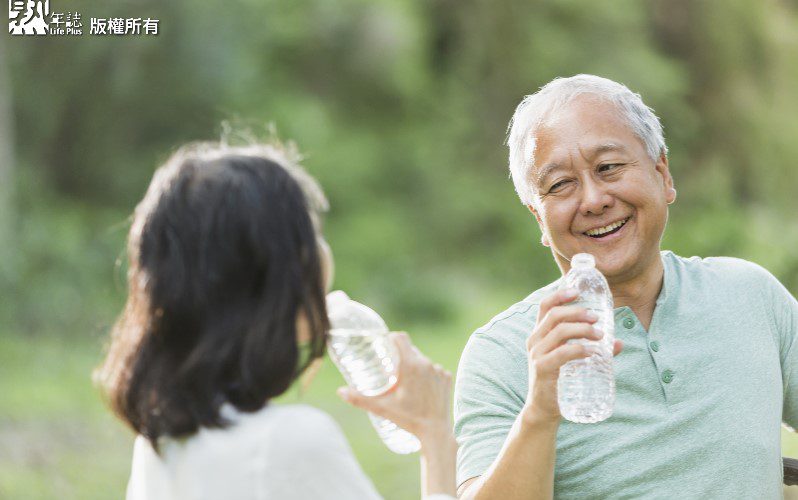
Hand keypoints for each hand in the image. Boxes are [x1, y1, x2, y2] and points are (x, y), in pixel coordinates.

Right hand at [337, 332, 452, 445]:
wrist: (436, 432)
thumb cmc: (408, 419)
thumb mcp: (382, 408)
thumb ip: (359, 399)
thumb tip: (340, 391)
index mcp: (411, 365)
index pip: (401, 338)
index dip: (392, 338)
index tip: (384, 346)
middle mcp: (427, 364)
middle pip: (410, 350)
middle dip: (400, 356)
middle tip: (390, 368)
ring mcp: (439, 371)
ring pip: (423, 360)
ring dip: (414, 366)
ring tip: (405, 380)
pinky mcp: (447, 378)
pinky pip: (435, 369)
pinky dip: (427, 374)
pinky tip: (421, 386)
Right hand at [523, 288, 622, 422]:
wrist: (544, 409)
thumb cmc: (559, 381)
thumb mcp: (572, 360)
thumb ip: (593, 349)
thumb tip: (619, 343)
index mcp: (539, 334)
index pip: (544, 307)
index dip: (559, 295)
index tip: (577, 291)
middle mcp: (535, 341)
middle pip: (554, 315)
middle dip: (578, 312)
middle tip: (597, 317)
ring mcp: (537, 355)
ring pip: (559, 331)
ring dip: (582, 329)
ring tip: (600, 335)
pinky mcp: (542, 369)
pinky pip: (562, 353)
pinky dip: (579, 349)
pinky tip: (592, 352)